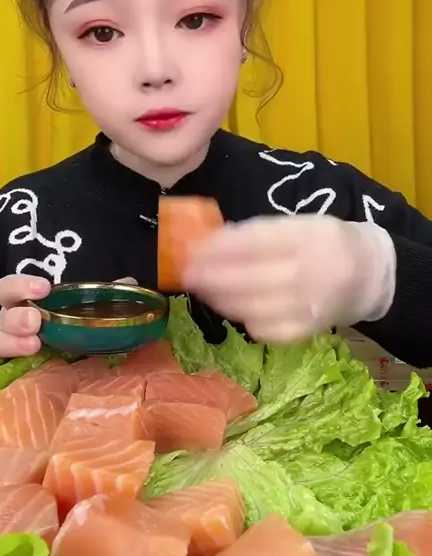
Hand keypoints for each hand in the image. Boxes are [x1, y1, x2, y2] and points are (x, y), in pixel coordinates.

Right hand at [0, 276, 137, 368]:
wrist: (66, 364)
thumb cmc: (70, 331)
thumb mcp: (88, 314)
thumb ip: (106, 298)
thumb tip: (130, 283)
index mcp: (25, 304)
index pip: (12, 287)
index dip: (23, 285)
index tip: (45, 288)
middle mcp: (8, 321)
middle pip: (1, 313)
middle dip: (18, 317)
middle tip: (38, 324)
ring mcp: (0, 344)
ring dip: (6, 341)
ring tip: (32, 346)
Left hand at [184, 216, 395, 343]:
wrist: (369, 276)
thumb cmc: (326, 243)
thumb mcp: (300, 224)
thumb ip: (261, 232)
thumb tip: (212, 240)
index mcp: (307, 239)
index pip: (254, 244)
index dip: (218, 248)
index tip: (192, 248)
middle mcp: (308, 274)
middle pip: (247, 278)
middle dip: (210, 276)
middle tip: (186, 272)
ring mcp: (306, 307)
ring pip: (250, 306)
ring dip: (218, 298)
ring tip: (200, 288)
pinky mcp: (303, 332)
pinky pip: (262, 328)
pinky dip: (240, 317)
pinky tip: (227, 306)